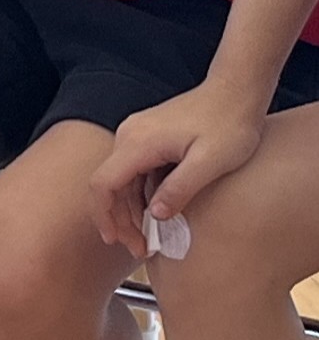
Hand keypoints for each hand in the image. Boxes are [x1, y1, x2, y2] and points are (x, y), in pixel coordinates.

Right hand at [87, 80, 267, 252]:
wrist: (236, 91)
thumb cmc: (229, 123)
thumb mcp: (210, 162)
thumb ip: (180, 188)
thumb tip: (155, 215)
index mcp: (137, 143)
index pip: (103, 185)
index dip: (104, 216)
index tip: (116, 240)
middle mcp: (129, 136)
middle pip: (109, 186)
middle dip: (120, 220)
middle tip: (141, 248)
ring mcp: (136, 134)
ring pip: (121, 180)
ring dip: (130, 210)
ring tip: (149, 236)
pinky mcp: (147, 136)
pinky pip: (134, 171)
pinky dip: (140, 195)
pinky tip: (158, 210)